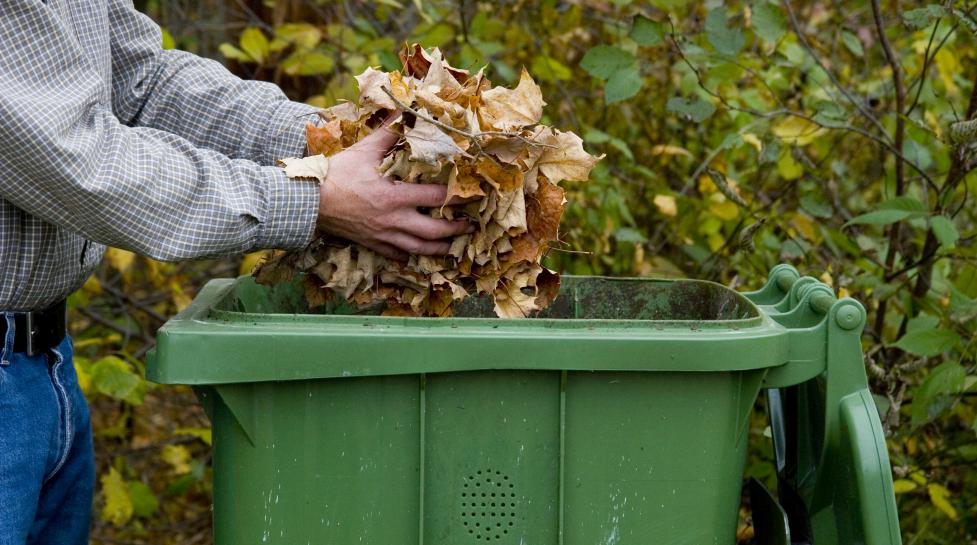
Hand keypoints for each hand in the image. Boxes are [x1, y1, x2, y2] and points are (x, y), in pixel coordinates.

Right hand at [317, 123, 471, 260]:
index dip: (456, 197)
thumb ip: (388, 133)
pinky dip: (409, 256)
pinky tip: (417, 254)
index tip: (471, 195)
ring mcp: (383, 235)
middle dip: (456, 229)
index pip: (435, 198)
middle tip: (471, 225)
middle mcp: (394, 220)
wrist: (308, 201)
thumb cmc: (337, 174)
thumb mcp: (364, 150)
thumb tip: (405, 112)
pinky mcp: (372, 244)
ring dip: (439, 249)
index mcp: (395, 196)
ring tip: (453, 246)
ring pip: (419, 249)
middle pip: (434, 231)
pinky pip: (396, 255)